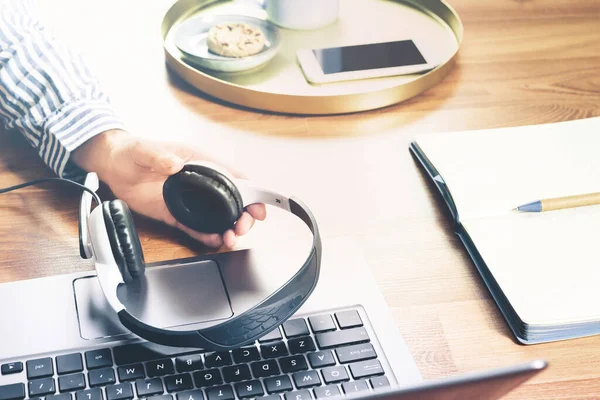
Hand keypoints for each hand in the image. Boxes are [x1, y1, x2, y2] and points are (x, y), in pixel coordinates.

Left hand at [71, 130, 266, 247]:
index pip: (232, 176)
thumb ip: (159, 156)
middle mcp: (198, 183)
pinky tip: (215, 242)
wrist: (110, 165)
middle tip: (242, 227)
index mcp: (198, 162)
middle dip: (242, 215)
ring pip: (216, 217)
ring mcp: (188, 200)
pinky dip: (207, 235)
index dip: (249, 191)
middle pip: (230, 200)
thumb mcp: (142, 150)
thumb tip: (175, 165)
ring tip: (230, 239)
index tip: (257, 206)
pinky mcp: (174, 214)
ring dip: (227, 228)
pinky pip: (195, 227)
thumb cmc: (130, 151)